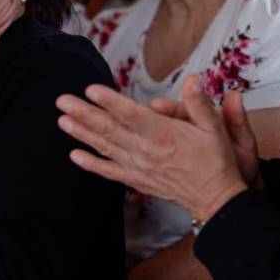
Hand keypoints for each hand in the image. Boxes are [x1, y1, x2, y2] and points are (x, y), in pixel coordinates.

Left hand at [56, 75, 248, 221]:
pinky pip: (110, 172)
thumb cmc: (215, 161)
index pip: (132, 114)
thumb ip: (199, 103)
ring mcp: (140, 167)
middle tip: (62, 100)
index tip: (91, 90)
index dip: (110, 101)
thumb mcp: (214, 129)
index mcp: (165, 135)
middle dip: (84, 113)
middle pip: (111, 129)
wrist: (217, 200)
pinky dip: (91, 164)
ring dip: (82, 134)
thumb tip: (193, 79)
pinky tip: (75, 156)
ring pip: (106, 148)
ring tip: (62, 121)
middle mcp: (147, 151)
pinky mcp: (137, 180)